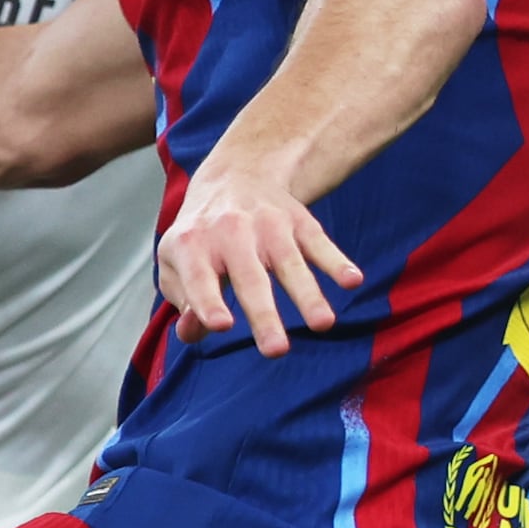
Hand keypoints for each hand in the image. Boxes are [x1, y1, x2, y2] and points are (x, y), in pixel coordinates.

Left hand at [157, 161, 364, 356]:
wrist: (235, 177)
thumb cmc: (201, 236)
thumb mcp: (176, 263)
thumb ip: (184, 302)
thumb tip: (194, 332)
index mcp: (192, 243)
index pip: (200, 277)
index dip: (207, 300)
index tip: (222, 325)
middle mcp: (231, 230)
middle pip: (250, 278)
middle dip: (264, 314)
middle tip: (276, 351)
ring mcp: (269, 225)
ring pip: (290, 264)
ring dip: (308, 295)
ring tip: (323, 324)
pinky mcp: (299, 222)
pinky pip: (319, 243)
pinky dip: (336, 262)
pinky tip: (352, 280)